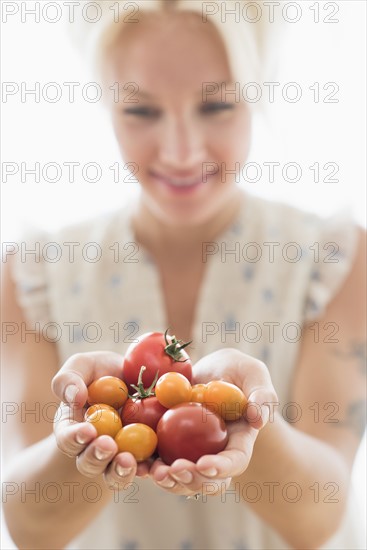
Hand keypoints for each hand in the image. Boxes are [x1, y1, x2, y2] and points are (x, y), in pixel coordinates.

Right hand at [51, 352, 149, 488]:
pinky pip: (145, 469)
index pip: (68, 438)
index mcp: (74, 428)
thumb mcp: (83, 365)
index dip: (74, 437)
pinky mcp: (143, 456)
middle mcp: (92, 448)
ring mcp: (118, 455)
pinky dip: (150, 470)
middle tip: (108, 445)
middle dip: (96, 457)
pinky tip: (155, 466)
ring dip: (119, 471)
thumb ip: (69, 378)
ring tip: (128, 461)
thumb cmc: (101, 371)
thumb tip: (74, 397)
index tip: (87, 430)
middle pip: (89, 463)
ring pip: (114, 474)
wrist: (134, 377)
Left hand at [150, 348, 277, 496]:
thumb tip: (258, 419)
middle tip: (175, 470)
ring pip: (183, 478)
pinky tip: (139, 462)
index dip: (221, 467)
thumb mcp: (253, 374)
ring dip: (170, 480)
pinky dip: (150, 465)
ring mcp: (194, 452)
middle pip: (208, 480)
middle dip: (192, 481)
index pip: (235, 461)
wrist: (213, 371)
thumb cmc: (238, 371)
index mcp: (240, 441)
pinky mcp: (172, 444)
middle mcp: (217, 453)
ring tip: (155, 472)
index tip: (204, 464)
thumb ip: (261, 394)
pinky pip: (162, 460)